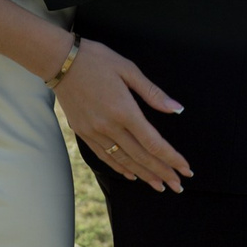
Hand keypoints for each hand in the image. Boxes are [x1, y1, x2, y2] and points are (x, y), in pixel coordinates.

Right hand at [54, 41, 190, 189]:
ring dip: (144, 175)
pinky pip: (104, 156)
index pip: (153, 143)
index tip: (186, 170)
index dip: (172, 159)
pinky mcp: (83, 132)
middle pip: (141, 157)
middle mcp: (109, 126)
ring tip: (159, 185)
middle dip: (162, 173)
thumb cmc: (96, 60)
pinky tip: (131, 175)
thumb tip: (177, 109)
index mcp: (124, 110)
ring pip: (123, 161)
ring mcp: (94, 131)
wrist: (59, 61)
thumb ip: (153, 93)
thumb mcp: (128, 69)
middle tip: (178, 186)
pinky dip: (120, 168)